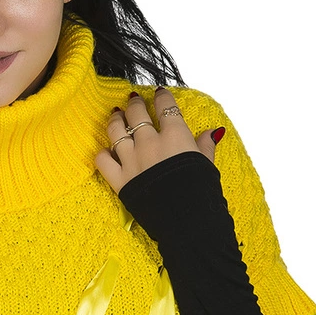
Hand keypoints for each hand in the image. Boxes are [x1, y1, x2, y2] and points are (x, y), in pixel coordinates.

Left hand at [94, 89, 219, 195]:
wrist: (186, 221)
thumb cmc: (201, 193)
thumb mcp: (207, 165)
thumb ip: (205, 146)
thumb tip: (212, 132)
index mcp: (175, 136)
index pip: (165, 107)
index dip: (162, 96)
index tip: (160, 93)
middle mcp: (150, 143)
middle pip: (137, 113)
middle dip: (135, 104)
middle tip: (133, 101)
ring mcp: (132, 160)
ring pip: (116, 130)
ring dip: (115, 120)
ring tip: (116, 115)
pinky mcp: (119, 180)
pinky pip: (103, 160)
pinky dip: (103, 153)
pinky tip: (106, 150)